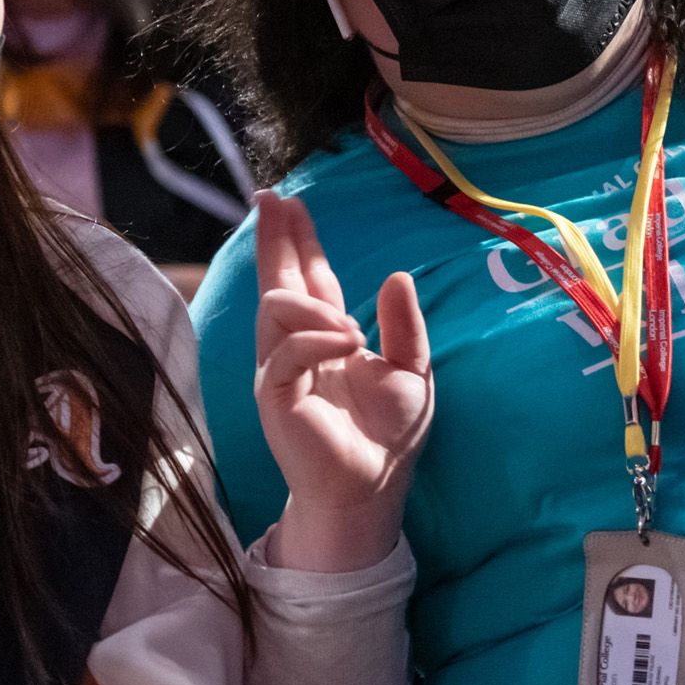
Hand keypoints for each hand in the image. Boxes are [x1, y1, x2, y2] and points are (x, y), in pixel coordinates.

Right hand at [253, 191, 432, 571]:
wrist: (374, 485)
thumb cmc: (390, 434)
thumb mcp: (412, 370)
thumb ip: (403, 325)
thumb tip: (394, 277)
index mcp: (327, 336)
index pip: (308, 278)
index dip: (299, 241)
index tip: (290, 203)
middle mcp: (297, 345)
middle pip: (278, 279)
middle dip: (276, 239)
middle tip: (272, 199)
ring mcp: (281, 368)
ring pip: (276, 308)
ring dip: (314, 305)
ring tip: (353, 330)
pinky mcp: (275, 395)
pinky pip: (285, 352)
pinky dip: (316, 340)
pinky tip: (346, 342)